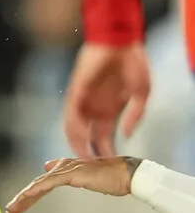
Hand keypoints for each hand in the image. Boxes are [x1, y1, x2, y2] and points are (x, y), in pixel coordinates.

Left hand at [4, 156, 141, 212]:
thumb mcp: (84, 176)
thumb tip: (49, 167)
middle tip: (11, 210)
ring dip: (24, 197)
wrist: (129, 174)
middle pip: (37, 183)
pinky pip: (50, 182)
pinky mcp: (73, 174)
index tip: (18, 206)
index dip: (29, 195)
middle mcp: (64, 166)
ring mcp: (68, 169)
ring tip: (14, 208)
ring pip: (40, 183)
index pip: (42, 183)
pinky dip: (37, 189)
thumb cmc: (113, 177)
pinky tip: (27, 196)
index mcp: (66, 167)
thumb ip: (65, 174)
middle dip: (22, 198)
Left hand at [63, 43, 150, 157]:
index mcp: (107, 112)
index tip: (108, 168)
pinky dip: (74, 128)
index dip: (104, 153)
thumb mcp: (141, 93)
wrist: (120, 41)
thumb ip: (135, 115)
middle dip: (90, 155)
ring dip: (78, 145)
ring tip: (82, 161)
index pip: (102, 139)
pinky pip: (71, 114)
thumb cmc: (132, 63)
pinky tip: (79, 140)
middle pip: (87, 139)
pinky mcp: (75, 93)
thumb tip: (126, 135)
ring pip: (75, 130)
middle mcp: (93, 110)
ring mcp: (83, 102)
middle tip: (91, 172)